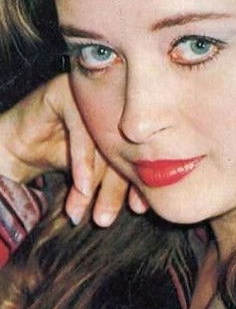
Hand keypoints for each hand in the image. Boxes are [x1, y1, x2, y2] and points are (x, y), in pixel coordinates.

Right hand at [0, 74, 147, 225]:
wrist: (17, 146)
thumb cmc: (60, 156)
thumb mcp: (94, 171)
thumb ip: (117, 179)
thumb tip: (144, 204)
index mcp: (127, 114)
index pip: (140, 146)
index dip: (140, 178)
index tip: (138, 207)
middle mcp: (113, 99)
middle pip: (123, 142)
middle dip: (115, 186)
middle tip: (105, 217)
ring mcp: (91, 94)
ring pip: (102, 137)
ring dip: (96, 180)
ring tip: (90, 209)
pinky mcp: (68, 91)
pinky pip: (80, 127)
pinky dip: (82, 161)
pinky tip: (81, 185)